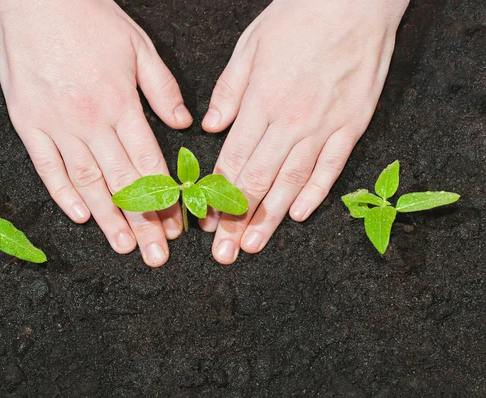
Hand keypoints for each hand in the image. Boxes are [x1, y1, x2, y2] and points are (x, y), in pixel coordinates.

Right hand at [0, 0, 192, 266]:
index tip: (175, 226)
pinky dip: (62, 193)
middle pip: (122, 182)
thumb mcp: (139, 46)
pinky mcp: (29, 123)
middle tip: (154, 255)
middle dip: (142, 222)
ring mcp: (57, 124)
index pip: (148, 163)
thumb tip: (184, 125)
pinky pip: (47, 166)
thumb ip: (163, 89)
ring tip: (122, 246)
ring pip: (87, 181)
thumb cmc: (89, 19)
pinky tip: (79, 216)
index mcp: (121, 103)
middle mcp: (90, 120)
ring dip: (107, 218)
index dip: (164, 199)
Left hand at [200, 0, 408, 263]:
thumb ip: (228, 92)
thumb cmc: (298, 18)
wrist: (353, 1)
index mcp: (260, 102)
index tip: (205, 220)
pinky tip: (298, 215)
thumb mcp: (250, 47)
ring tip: (254, 245)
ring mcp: (324, 126)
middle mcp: (290, 121)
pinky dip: (315, 193)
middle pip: (258, 180)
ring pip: (292, 182)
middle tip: (224, 251)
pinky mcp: (352, 125)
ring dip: (270, 217)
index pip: (233, 160)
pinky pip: (331, 167)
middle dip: (237, 220)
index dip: (217, 194)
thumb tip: (210, 126)